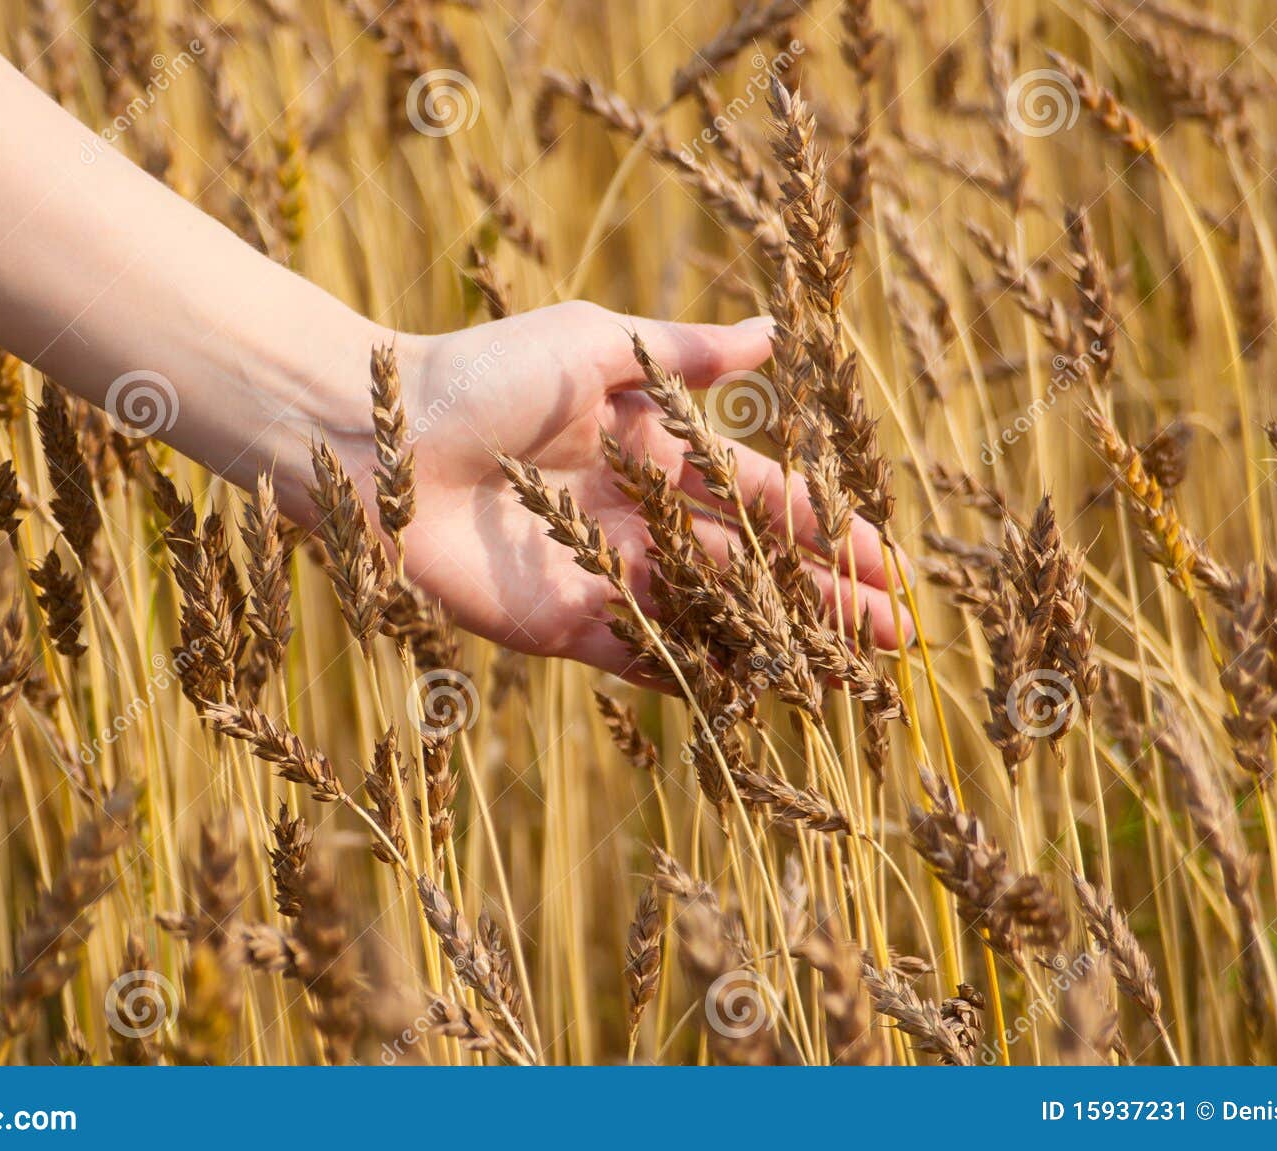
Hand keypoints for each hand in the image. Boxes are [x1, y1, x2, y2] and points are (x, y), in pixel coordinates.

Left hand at [380, 301, 909, 676]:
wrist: (382, 434)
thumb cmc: (483, 372)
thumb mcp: (595, 345)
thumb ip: (686, 356)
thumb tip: (777, 332)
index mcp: (655, 450)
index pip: (761, 497)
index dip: (824, 527)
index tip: (886, 560)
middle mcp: (641, 516)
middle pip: (751, 566)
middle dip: (822, 598)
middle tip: (894, 636)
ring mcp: (605, 574)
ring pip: (710, 615)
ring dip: (777, 642)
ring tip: (846, 671)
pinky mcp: (562, 623)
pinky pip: (642, 654)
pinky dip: (697, 673)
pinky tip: (758, 692)